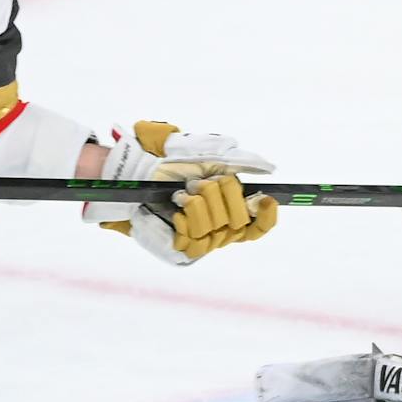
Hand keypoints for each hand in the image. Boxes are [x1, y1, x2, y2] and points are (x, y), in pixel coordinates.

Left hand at [104, 174, 278, 266]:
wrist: (133, 174)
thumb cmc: (166, 162)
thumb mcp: (203, 152)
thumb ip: (236, 159)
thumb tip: (267, 167)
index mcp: (229, 206)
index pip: (259, 225)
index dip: (267, 216)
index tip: (262, 199)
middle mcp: (219, 227)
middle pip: (239, 222)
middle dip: (220, 195)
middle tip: (197, 183)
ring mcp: (200, 240)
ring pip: (216, 230)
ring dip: (198, 205)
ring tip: (179, 194)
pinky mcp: (181, 249)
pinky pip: (195, 241)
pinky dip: (185, 221)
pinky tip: (174, 212)